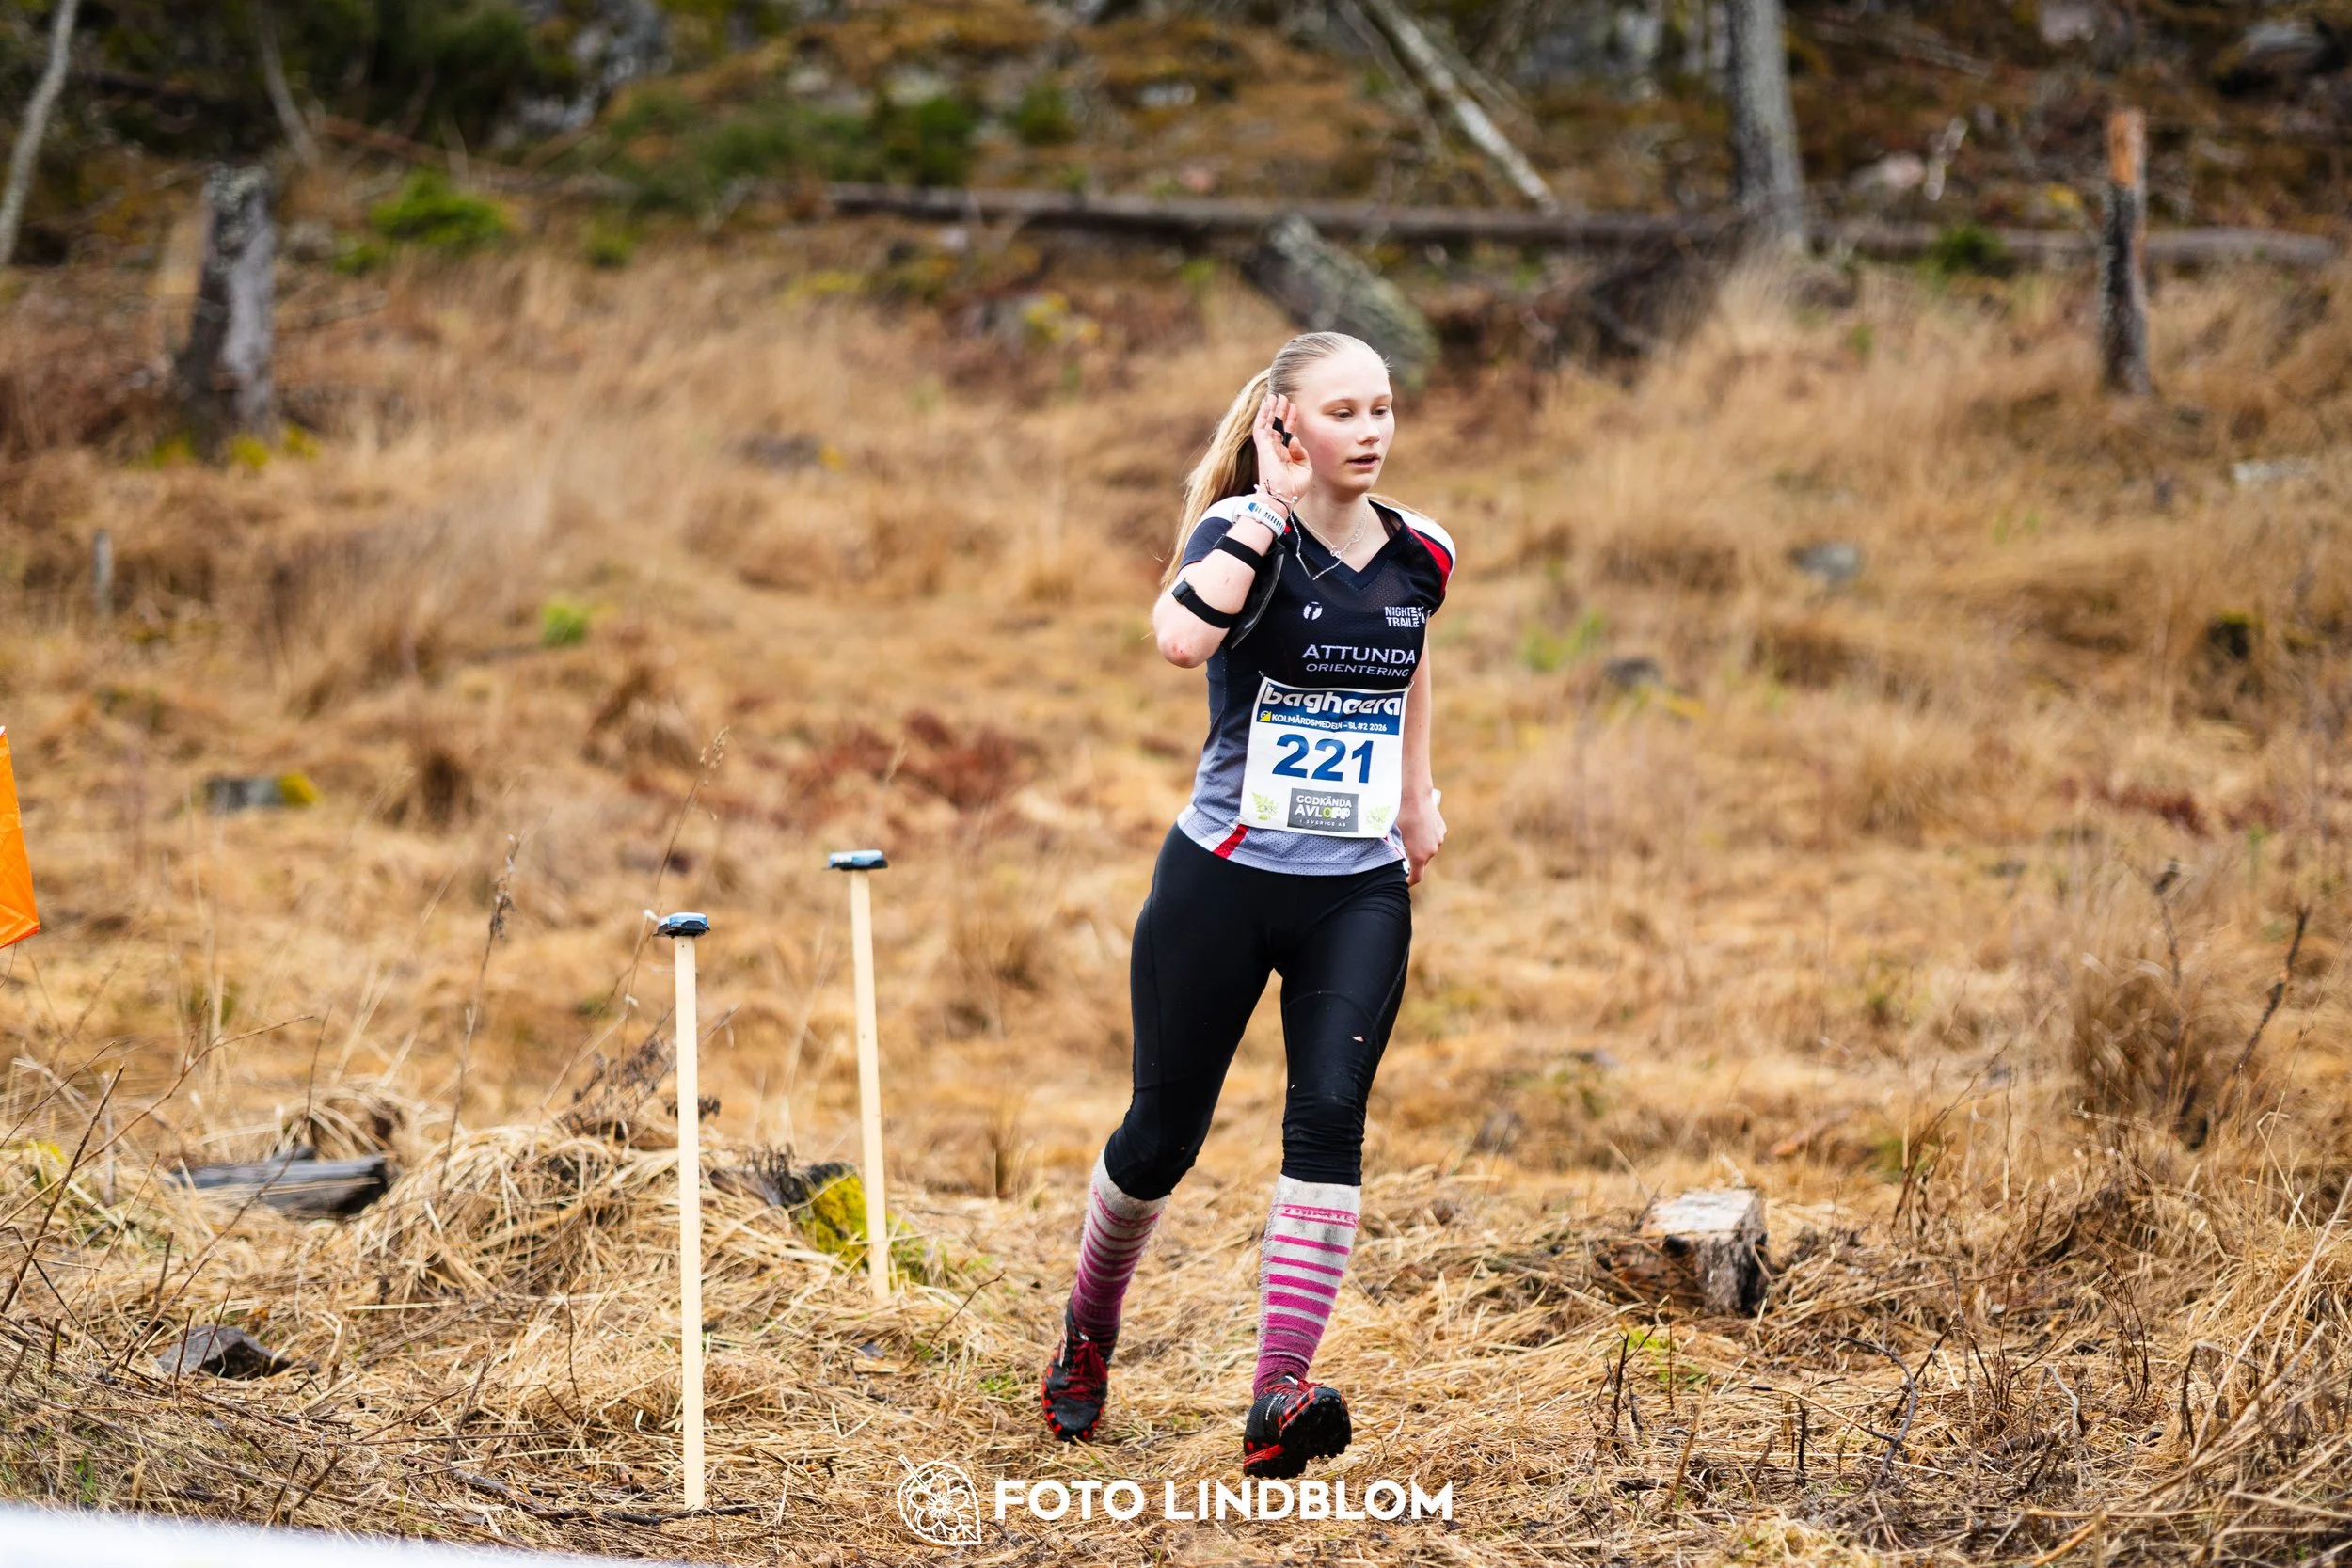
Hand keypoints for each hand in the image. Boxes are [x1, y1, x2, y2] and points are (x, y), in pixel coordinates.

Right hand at [1251, 392, 1311, 507]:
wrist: (1282, 497)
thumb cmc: (1294, 488)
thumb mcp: (1305, 469)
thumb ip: (1301, 453)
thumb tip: (1295, 439)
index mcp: (1286, 455)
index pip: (1287, 433)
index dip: (1291, 419)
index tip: (1294, 407)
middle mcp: (1276, 450)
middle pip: (1277, 425)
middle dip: (1280, 411)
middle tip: (1283, 397)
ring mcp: (1268, 448)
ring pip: (1268, 424)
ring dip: (1271, 410)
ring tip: (1274, 396)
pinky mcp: (1263, 448)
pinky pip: (1261, 428)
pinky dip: (1262, 416)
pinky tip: (1265, 405)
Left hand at [1399, 788, 1445, 885]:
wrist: (1415, 797)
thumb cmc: (1400, 817)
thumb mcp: (1394, 837)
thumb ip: (1397, 851)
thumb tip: (1393, 859)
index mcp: (1419, 856)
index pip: (1417, 877)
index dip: (1409, 881)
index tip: (1403, 881)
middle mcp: (1432, 850)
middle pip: (1422, 861)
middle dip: (1413, 860)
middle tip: (1402, 852)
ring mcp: (1438, 839)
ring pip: (1428, 849)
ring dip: (1420, 847)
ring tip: (1409, 835)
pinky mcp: (1441, 829)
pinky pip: (1433, 837)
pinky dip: (1426, 836)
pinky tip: (1418, 826)